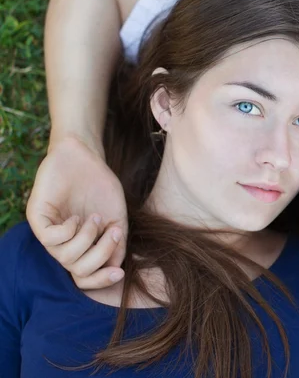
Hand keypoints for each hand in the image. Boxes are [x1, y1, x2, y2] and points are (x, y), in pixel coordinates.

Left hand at [26, 136, 127, 288]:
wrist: (87, 158)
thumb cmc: (101, 187)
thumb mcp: (116, 219)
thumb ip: (116, 244)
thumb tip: (116, 269)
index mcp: (81, 246)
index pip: (85, 277)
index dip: (101, 281)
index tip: (120, 273)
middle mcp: (63, 243)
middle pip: (78, 271)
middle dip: (100, 255)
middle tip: (114, 232)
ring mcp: (49, 232)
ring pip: (64, 257)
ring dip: (86, 239)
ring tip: (94, 218)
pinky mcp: (37, 218)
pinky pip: (50, 240)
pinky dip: (69, 231)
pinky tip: (76, 217)